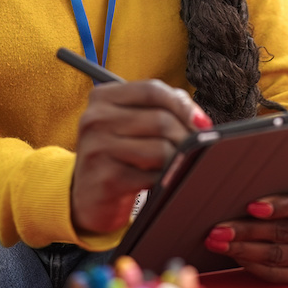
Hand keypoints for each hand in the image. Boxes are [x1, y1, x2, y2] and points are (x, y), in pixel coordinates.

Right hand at [71, 80, 211, 234]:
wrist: (87, 197)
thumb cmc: (118, 156)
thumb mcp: (130, 124)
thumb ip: (160, 109)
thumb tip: (200, 120)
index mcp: (102, 97)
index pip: (152, 90)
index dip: (183, 105)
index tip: (201, 122)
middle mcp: (95, 119)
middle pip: (160, 119)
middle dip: (186, 136)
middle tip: (195, 149)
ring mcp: (98, 149)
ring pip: (161, 148)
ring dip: (177, 159)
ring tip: (174, 165)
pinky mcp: (107, 179)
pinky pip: (154, 176)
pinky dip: (165, 179)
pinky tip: (160, 182)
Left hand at [204, 189, 287, 282]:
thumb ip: (283, 182)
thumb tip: (242, 178)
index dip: (279, 206)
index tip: (251, 206)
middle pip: (286, 232)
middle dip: (248, 230)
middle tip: (219, 228)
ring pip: (278, 255)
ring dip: (243, 249)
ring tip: (218, 242)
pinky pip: (277, 274)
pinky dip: (253, 265)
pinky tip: (235, 255)